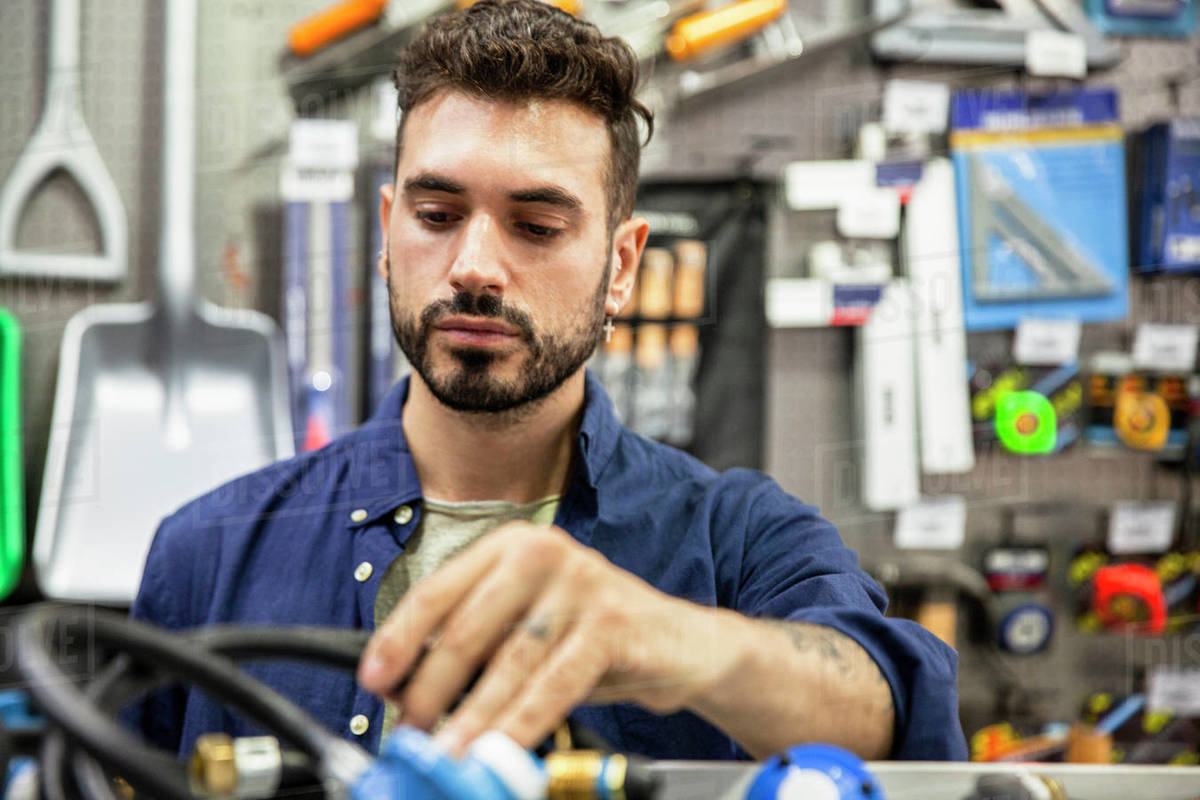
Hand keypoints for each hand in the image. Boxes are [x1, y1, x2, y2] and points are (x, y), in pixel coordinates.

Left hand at [356, 521, 733, 755]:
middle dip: (429, 690)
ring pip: (507, 664)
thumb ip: (479, 642)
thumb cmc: (595, 634)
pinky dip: (521, 724)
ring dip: (471, 719)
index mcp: (510, 545)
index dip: (399, 638)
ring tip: (447, 753)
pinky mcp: (611, 621)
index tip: (374, 678)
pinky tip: (502, 749)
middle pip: (465, 629)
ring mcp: (580, 583)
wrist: (680, 641)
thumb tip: (408, 685)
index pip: (437, 590)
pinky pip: (553, 684)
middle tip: (410, 731)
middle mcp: (542, 552)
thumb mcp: (530, 626)